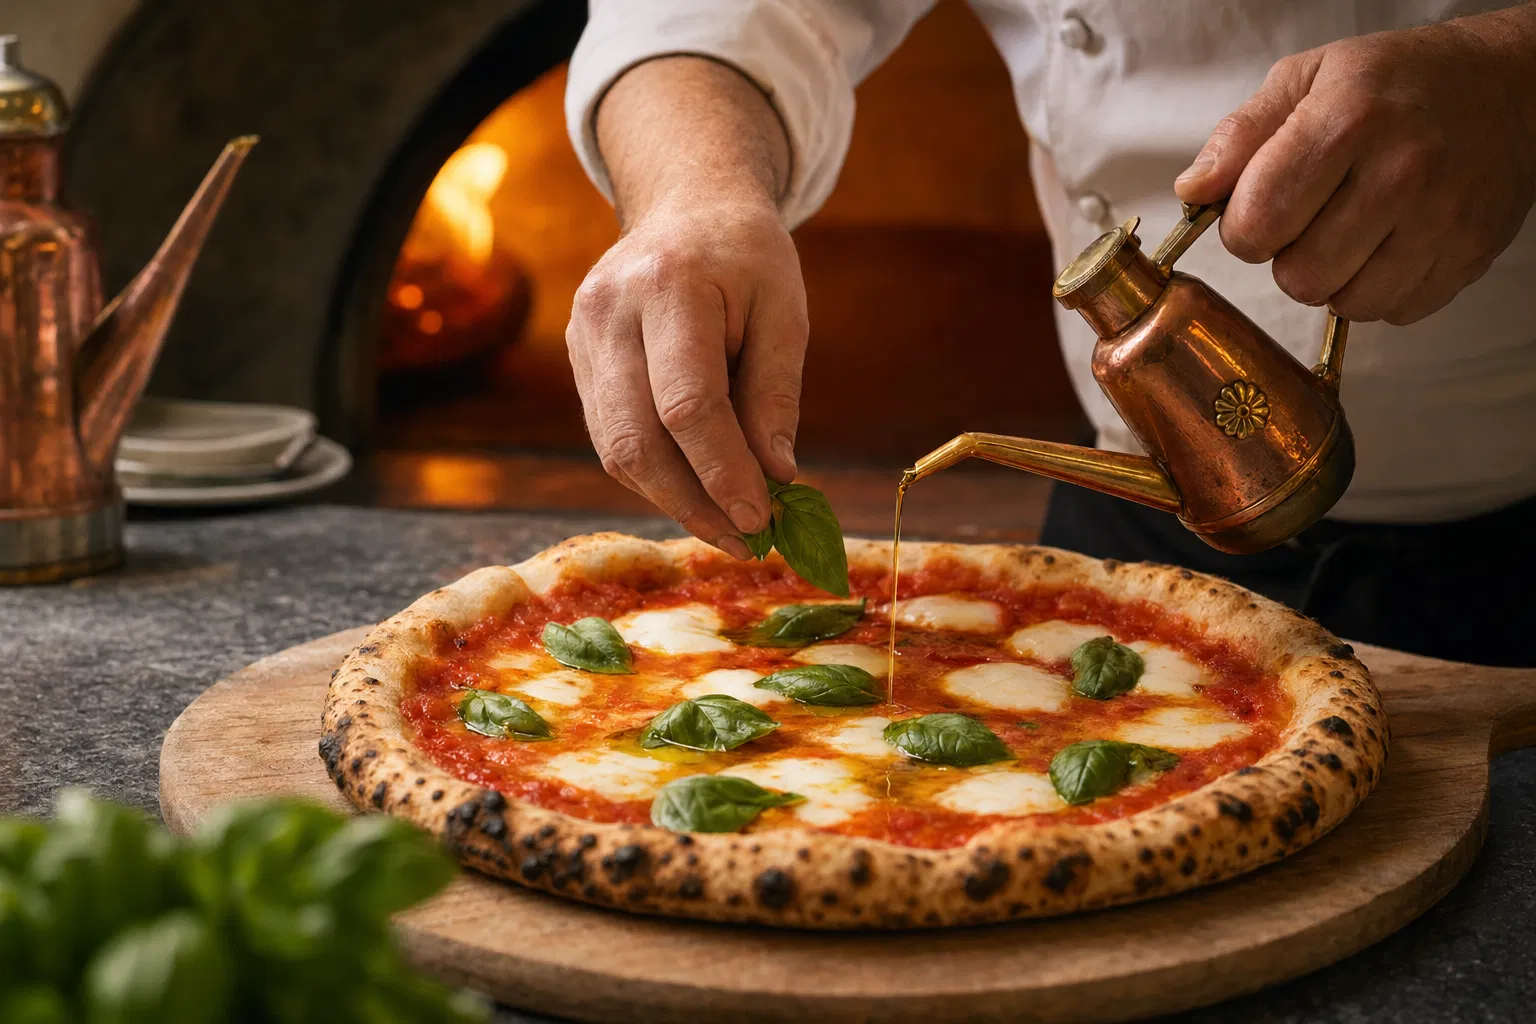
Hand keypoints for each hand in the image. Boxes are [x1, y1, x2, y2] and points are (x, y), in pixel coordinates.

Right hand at [566, 194, 807, 557]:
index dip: (722, 472)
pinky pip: (610, 434)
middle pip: (637, 438)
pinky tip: (694, 492)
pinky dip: (653, 473)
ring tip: (725, 528)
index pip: (687, 405)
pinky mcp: (577, 356)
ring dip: (671, 499)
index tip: (761, 518)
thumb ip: (774, 394)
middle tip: (743, 541)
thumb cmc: (747, 257)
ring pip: (616, 447)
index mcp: (670, 286)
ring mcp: (582, 335)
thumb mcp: (784, 311)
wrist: (685, 203)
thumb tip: (775, 478)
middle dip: (692, 502)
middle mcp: (610, 311)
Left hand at [1176, 9, 1535, 324]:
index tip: (1260, 206)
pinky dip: (1379, 290)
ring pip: (1345, 303)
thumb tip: (1194, 192)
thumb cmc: (1398, 81)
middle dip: (1287, 256)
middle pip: (1298, 276)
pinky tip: (1387, 245)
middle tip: (1309, 218)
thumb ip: (1240, 136)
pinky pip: (1395, 312)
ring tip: (1349, 230)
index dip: (1242, 227)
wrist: (1510, 85)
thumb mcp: (1307, 78)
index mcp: (1348, 121)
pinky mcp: (1469, 254)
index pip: (1257, 222)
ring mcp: (1441, 220)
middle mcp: (1400, 173)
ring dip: (1332, 278)